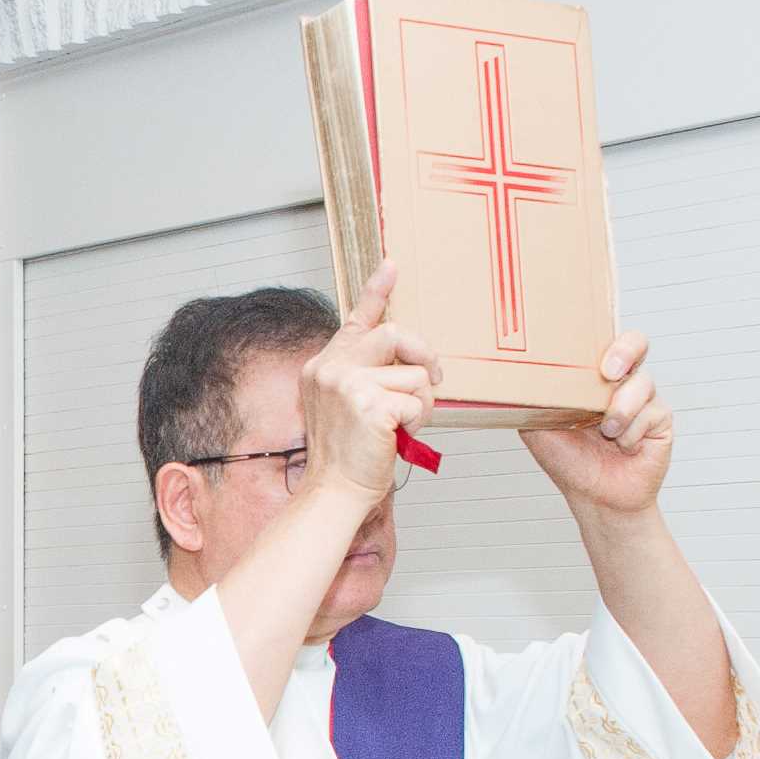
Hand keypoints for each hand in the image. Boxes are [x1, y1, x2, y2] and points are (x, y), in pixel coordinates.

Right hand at [297, 261, 440, 502]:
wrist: (333, 492)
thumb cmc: (347, 457)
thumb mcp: (349, 408)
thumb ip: (367, 378)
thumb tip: (409, 364)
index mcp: (325, 366)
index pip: (356, 321)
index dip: (376, 291)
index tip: (392, 266)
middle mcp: (331, 369)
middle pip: (395, 335)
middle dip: (424, 355)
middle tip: (433, 377)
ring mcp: (347, 384)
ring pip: (414, 374)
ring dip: (421, 403)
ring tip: (401, 428)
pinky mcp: (369, 404)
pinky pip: (417, 402)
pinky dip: (417, 423)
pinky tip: (397, 438)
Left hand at [523, 331, 673, 515]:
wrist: (595, 498)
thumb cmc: (569, 461)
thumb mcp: (538, 427)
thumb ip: (532, 400)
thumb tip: (511, 378)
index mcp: (592, 378)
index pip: (603, 340)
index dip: (601, 336)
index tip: (593, 353)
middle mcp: (620, 382)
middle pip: (636, 343)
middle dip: (625, 351)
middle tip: (609, 372)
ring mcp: (643, 399)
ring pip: (642, 383)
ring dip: (620, 410)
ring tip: (607, 432)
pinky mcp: (661, 420)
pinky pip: (652, 413)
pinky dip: (632, 433)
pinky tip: (624, 447)